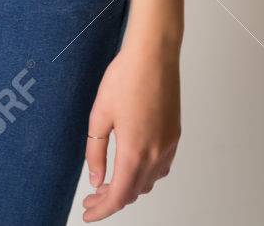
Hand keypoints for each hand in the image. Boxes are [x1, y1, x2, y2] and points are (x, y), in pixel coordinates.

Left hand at [81, 35, 180, 219]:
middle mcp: (155, 153)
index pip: (118, 196)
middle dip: (112, 199)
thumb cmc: (126, 76)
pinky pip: (160, 167)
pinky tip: (133, 165)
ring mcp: (168, 145)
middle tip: (93, 197)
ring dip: (130, 188)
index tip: (88, 212)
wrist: (154, 54)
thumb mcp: (99, 114)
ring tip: (109, 182)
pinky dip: (145, 174)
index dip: (102, 209)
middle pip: (134, 192)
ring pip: (149, 182)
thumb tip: (96, 178)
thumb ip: (95, 150)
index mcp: (135, 151)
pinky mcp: (174, 134)